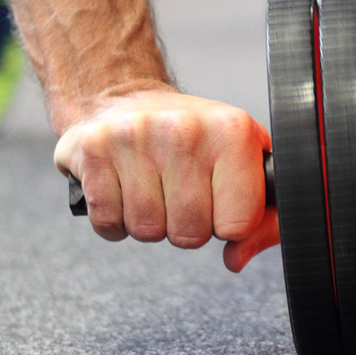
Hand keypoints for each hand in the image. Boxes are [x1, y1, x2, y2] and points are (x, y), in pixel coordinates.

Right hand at [54, 90, 279, 270]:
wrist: (125, 97)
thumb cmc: (191, 137)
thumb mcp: (241, 163)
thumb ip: (262, 218)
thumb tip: (237, 258)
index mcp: (232, 131)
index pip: (239, 224)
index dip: (228, 225)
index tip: (218, 201)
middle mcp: (185, 130)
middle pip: (190, 234)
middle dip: (186, 227)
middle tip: (179, 193)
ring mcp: (135, 137)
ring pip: (147, 231)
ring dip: (149, 222)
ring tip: (151, 187)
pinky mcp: (93, 149)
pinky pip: (108, 222)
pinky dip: (114, 219)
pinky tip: (123, 189)